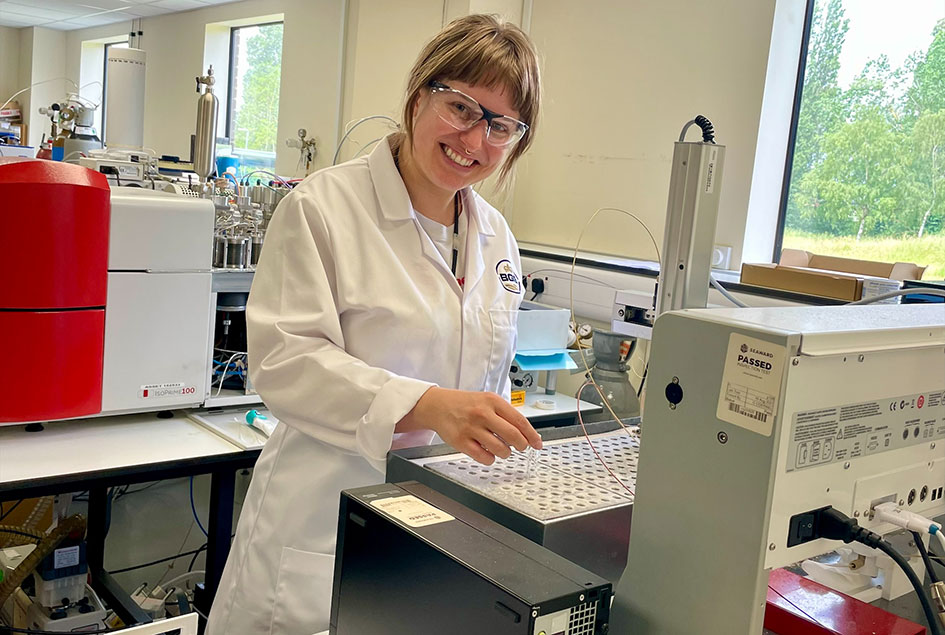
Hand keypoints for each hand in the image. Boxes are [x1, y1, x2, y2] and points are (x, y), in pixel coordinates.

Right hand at [397, 387, 541, 464]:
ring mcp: (471, 428)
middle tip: (521, 447)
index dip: (532, 435)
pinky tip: (488, 453)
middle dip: (521, 445)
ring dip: (505, 453)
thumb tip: (526, 433)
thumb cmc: (466, 404)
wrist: (438, 405)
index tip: (537, 443)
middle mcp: (482, 413)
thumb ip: (505, 414)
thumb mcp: (487, 400)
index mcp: (492, 401)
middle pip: (513, 436)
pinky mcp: (461, 441)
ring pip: (500, 449)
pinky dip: (490, 458)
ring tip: (502, 449)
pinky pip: (484, 457)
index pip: (519, 421)